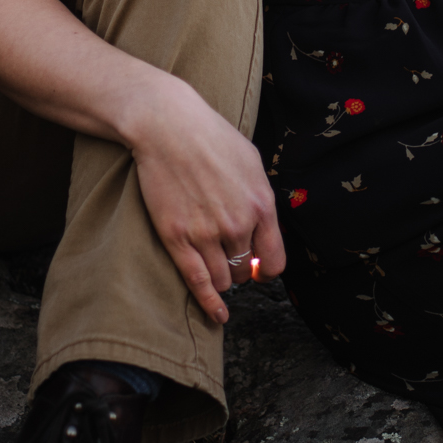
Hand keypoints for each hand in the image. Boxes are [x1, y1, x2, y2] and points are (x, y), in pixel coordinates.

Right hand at [126, 81, 287, 324]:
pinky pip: (198, 282)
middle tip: (227, 257)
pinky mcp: (177, 238)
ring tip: (215, 267)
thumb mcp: (252, 164)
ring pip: (223, 280)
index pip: (274, 260)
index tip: (260, 272)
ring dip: (223, 280)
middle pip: (245, 270)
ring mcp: (206, 233)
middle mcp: (237, 224)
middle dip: (239, 268)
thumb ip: (261, 200)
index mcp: (261, 205)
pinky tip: (218, 315)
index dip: (267, 271)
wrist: (168, 127)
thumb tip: (265, 232)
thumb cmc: (211, 139)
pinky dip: (209, 303)